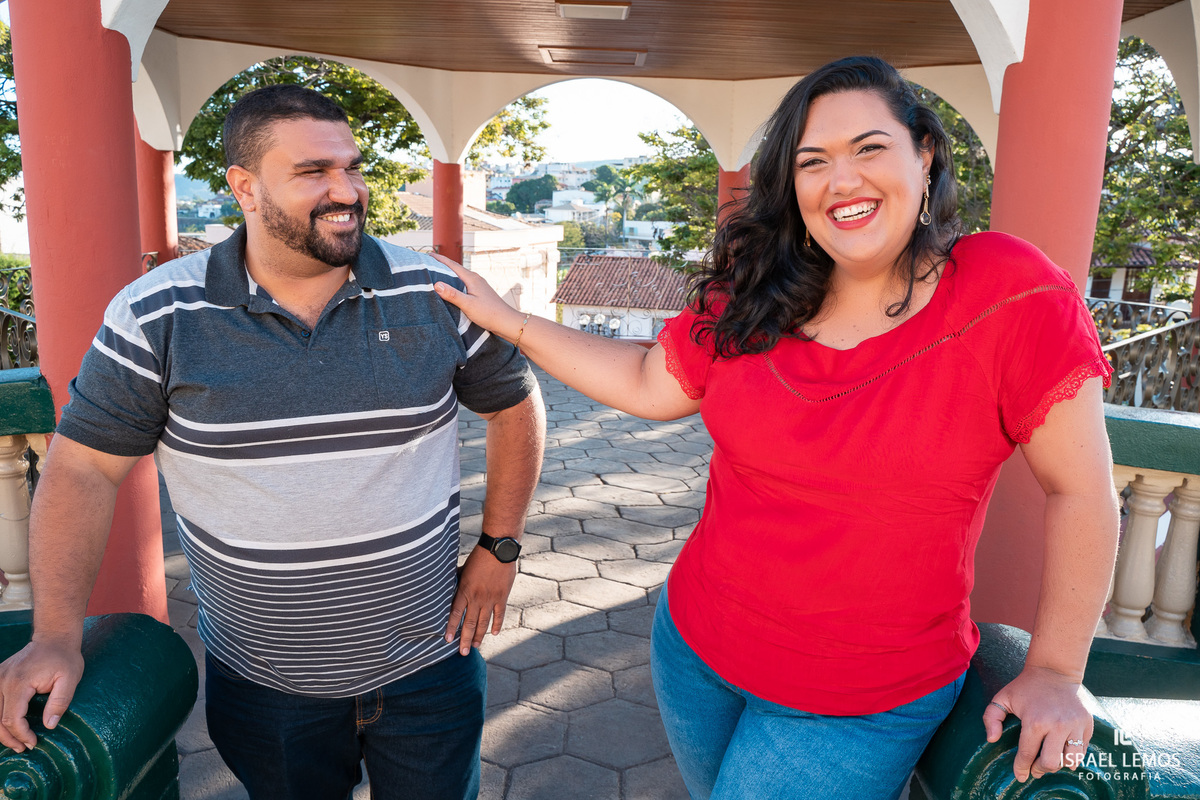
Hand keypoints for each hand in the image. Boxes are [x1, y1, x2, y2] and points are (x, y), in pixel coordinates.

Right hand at [0, 637, 83, 751]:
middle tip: (24, 748)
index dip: (21, 734)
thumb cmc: (64, 657)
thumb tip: (49, 725)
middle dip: (9, 738)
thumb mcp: (71, 679)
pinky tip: (7, 726)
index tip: (33, 743)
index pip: (12, 718)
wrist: (55, 637)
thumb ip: (60, 702)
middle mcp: (3, 680)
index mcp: (19, 682)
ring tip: (15, 742)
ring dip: (0, 730)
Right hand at [430, 254, 524, 338]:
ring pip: (459, 277)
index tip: (427, 254)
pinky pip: (463, 284)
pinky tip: (450, 289)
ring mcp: (478, 286)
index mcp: (471, 278)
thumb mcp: (468, 305)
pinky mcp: (479, 293)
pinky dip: (454, 283)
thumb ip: (452, 295)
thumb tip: (436, 284)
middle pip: (455, 269)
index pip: (452, 265)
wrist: (506, 322)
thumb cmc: (489, 314)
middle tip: (428, 263)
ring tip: (436, 274)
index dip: (439, 259)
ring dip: (448, 274)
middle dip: (441, 265)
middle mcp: (475, 279)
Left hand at [444, 547, 517, 655]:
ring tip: (475, 646)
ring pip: (483, 622)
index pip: (455, 614)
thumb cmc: (478, 557)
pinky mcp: (502, 597)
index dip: (451, 627)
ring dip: (479, 636)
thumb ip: (456, 580)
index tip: (447, 640)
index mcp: (465, 590)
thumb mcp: (463, 568)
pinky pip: (499, 615)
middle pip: (469, 623)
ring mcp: (490, 598)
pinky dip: (497, 625)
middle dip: (465, 639)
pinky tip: (494, 633)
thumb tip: (446, 586)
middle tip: (463, 652)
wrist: (498, 550)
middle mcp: (477, 597)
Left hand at [983, 665, 1093, 781]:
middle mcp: (1057, 725)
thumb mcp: (1002, 698)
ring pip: (1069, 761)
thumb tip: (992, 740)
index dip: (1021, 768)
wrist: (1054, 672)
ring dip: (1058, 765)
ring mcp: (1075, 725)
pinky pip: (1082, 751)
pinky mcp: (1087, 725)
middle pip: (1051, 763)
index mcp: (1035, 721)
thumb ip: (991, 718)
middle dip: (1040, 770)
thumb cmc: (1025, 687)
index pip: (1027, 754)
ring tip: (1049, 760)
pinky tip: (1062, 753)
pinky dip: (1072, 757)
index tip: (1020, 776)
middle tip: (1034, 769)